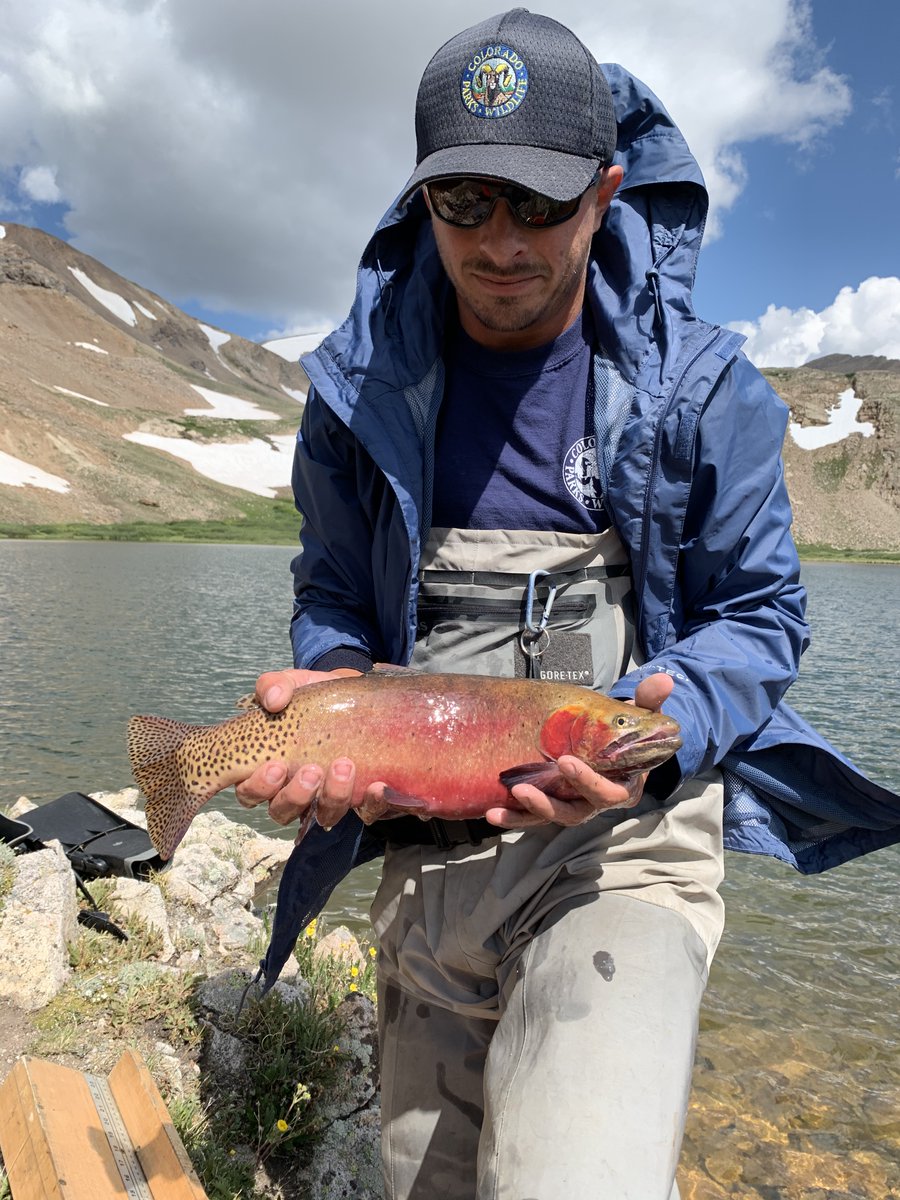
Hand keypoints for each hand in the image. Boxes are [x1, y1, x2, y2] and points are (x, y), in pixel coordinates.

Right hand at [234, 667, 364, 832]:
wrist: (355, 695)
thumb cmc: (312, 698)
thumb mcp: (291, 684)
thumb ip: (274, 686)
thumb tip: (273, 700)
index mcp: (267, 770)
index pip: (249, 793)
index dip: (257, 787)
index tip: (275, 766)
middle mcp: (294, 792)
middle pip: (282, 810)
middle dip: (295, 795)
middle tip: (311, 771)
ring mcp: (328, 798)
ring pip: (324, 815)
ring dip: (333, 797)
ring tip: (343, 766)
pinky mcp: (362, 798)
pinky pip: (367, 813)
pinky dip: (373, 804)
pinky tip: (378, 787)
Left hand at [485, 672, 675, 828]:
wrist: (615, 746)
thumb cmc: (628, 734)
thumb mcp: (643, 718)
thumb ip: (651, 701)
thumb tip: (664, 679)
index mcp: (622, 786)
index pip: (608, 794)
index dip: (588, 782)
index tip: (566, 762)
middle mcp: (595, 803)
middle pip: (574, 812)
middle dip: (548, 803)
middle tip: (523, 788)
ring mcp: (573, 806)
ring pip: (550, 817)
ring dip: (525, 813)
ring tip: (500, 805)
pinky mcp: (552, 804)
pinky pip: (532, 816)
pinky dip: (513, 817)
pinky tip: (491, 812)